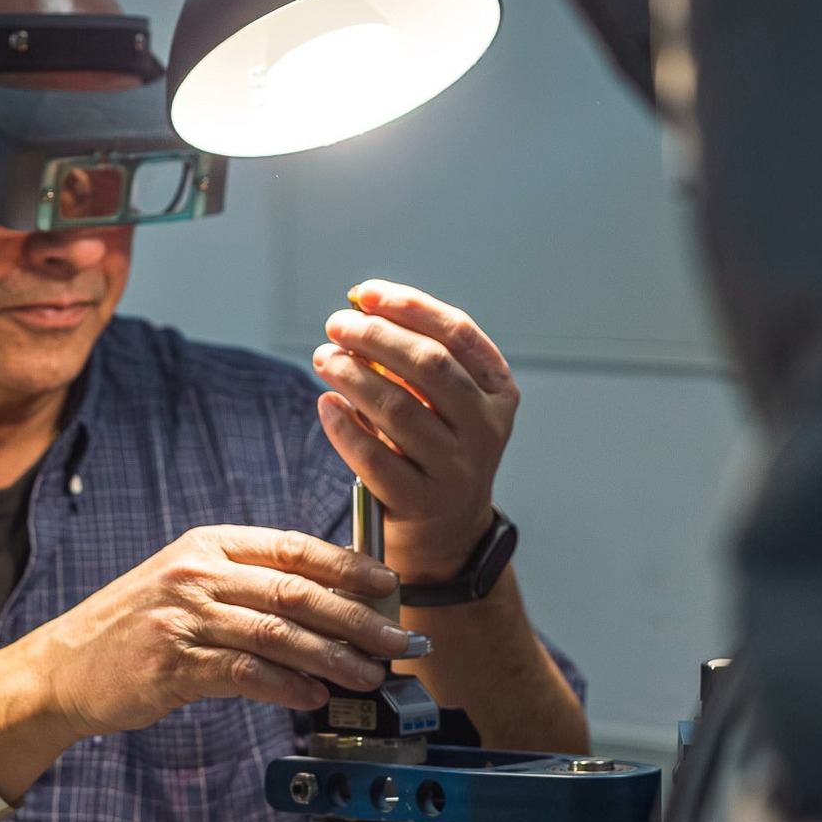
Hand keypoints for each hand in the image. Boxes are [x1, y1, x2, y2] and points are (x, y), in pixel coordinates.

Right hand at [26, 525, 412, 739]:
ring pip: (279, 633)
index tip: (388, 586)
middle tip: (397, 640)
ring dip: (333, 657)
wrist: (63, 667)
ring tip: (368, 677)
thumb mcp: (187, 585)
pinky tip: (312, 697)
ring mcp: (183, 616)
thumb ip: (247, 586)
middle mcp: (197, 573)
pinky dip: (287, 686)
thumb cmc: (134, 628)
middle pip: (296, 591)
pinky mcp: (173, 663)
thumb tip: (328, 605)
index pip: (293, 547)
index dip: (349, 566)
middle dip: (357, 617)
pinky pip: (246, 673)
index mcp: (208, 544)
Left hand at [314, 280, 518, 580]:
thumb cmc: (436, 447)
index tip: (365, 293)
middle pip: (429, 366)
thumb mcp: (446, 402)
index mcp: (498, 391)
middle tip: (336, 325)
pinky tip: (326, 403)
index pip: (456, 333)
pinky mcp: (420, 502)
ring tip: (323, 358)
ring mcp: (456, 469)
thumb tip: (361, 310)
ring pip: (398, 410)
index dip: (408, 306)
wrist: (445, 528)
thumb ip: (414, 359)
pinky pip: (374, 458)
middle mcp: (485, 428)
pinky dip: (344, 427)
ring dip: (353, 376)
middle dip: (376, 337)